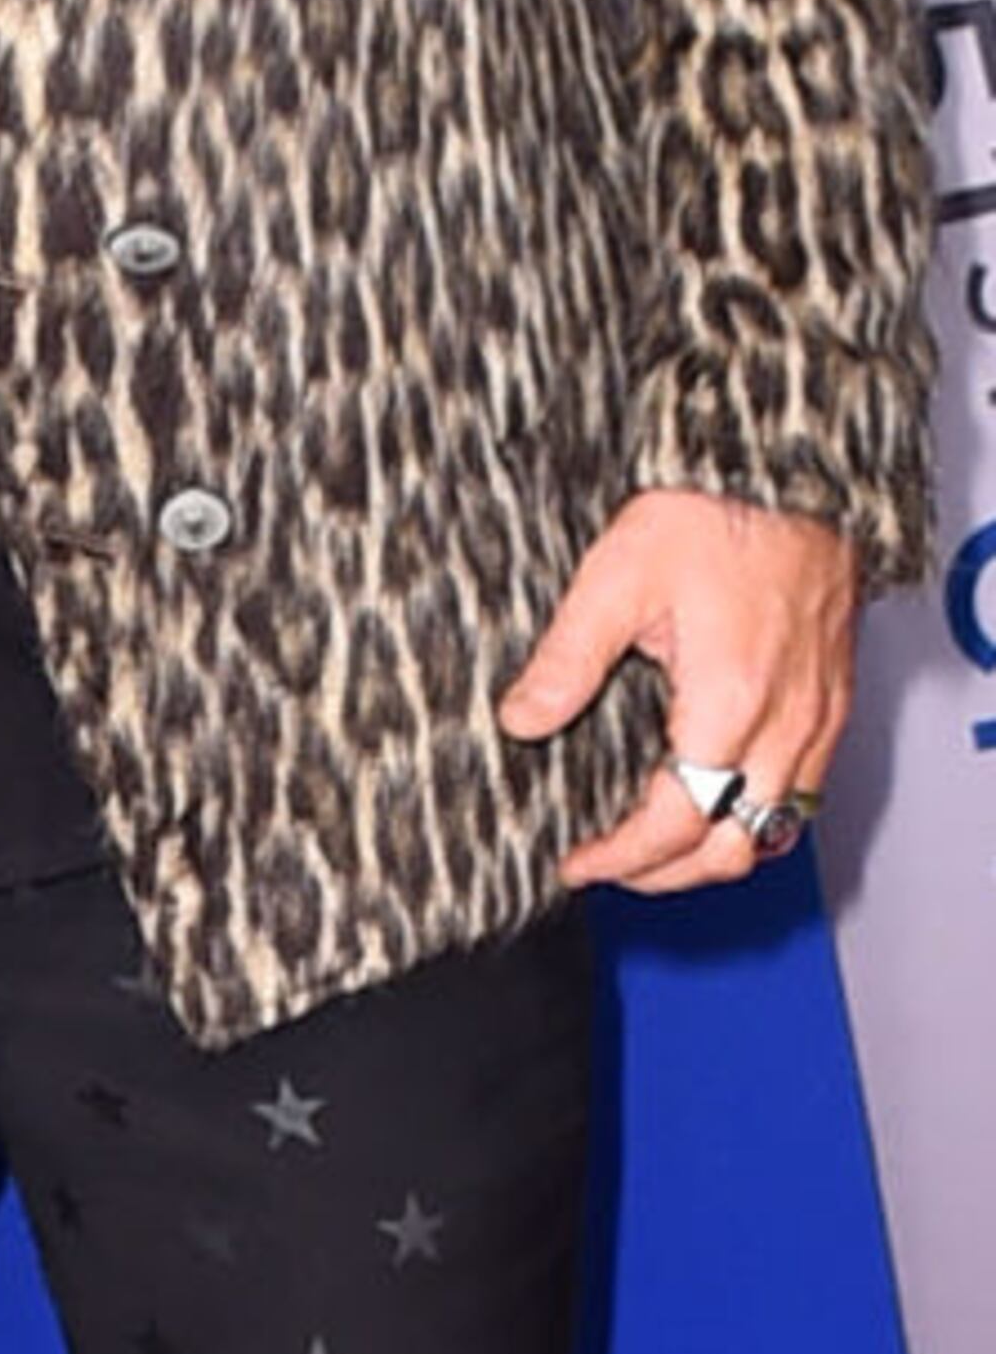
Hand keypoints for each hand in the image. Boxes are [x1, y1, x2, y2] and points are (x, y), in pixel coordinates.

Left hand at [498, 489, 860, 894]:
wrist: (793, 478)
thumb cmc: (714, 515)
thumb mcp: (617, 575)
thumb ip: (568, 655)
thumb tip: (521, 718)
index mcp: (726, 705)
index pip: (676, 823)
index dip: (623, 857)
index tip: (579, 864)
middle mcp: (783, 728)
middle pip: (733, 849)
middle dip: (667, 875)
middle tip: (608, 867)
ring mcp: (816, 722)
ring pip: (773, 831)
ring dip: (714, 853)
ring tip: (654, 848)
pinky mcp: (831, 707)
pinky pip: (799, 796)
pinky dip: (753, 817)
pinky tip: (713, 800)